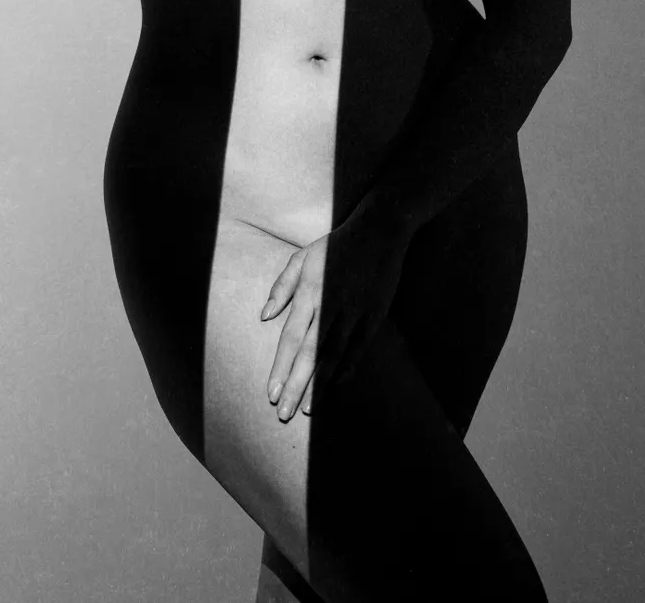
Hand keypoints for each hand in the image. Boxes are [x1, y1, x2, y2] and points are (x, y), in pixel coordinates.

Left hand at [259, 203, 408, 421]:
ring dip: (320, 384)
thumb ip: (282, 286)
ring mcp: (355, 311)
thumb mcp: (303, 257)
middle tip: (283, 413)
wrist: (380, 231)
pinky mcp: (375, 315)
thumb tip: (264, 316)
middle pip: (310, 353)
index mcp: (310, 290)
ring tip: (308, 409)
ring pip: (335, 355)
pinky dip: (347, 369)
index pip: (292, 336)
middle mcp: (331, 305)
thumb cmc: (336, 245)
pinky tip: (336, 387)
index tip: (271, 392)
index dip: (280, 366)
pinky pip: (359, 348)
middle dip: (296, 384)